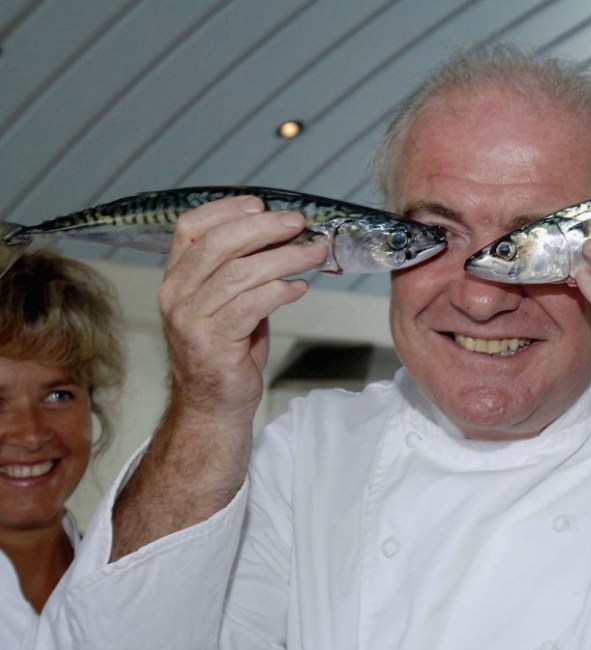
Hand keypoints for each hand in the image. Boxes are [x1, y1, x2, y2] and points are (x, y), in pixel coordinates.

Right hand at [158, 195, 328, 426]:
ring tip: (314, 254)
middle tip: (298, 223)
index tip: (260, 203)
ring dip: (285, 258)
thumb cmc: (227, 350)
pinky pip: (252, 304)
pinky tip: (299, 288)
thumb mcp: (227, 302)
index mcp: (175, 278)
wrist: (212, 405)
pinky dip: (281, 291)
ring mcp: (190, 319)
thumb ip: (242, 269)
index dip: (226, 210)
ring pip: (240, 273)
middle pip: (219, 244)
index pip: (190, 228)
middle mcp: (175, 295)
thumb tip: (281, 234)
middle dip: (264, 228)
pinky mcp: (212, 342)